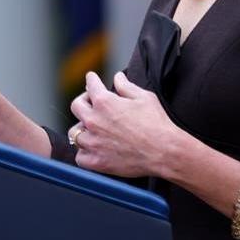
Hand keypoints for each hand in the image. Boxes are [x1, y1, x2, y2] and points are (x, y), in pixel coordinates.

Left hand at [68, 71, 191, 177]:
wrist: (165, 152)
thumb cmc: (157, 123)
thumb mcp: (144, 97)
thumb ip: (126, 86)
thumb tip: (117, 77)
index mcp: (104, 102)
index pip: (91, 85)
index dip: (92, 79)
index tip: (92, 79)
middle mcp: (94, 121)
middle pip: (76, 106)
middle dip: (83, 101)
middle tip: (92, 103)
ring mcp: (94, 143)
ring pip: (74, 132)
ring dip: (82, 128)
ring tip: (91, 129)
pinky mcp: (97, 162)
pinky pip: (80, 157)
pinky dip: (84, 153)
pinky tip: (92, 149)